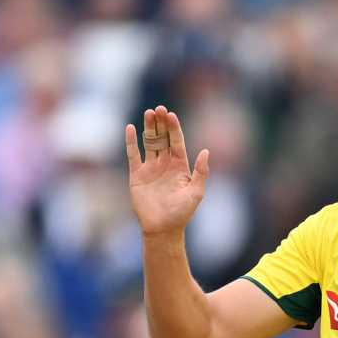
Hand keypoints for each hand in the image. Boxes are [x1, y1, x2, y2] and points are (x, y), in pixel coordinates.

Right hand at [126, 105, 210, 237]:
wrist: (162, 228)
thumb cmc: (182, 213)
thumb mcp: (196, 193)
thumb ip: (201, 172)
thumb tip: (206, 151)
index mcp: (179, 165)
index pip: (176, 141)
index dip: (174, 128)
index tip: (170, 114)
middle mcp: (165, 163)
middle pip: (162, 138)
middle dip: (161, 123)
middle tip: (158, 109)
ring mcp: (150, 168)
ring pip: (149, 142)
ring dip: (149, 128)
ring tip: (148, 113)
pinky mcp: (137, 175)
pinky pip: (133, 155)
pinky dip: (131, 142)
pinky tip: (130, 128)